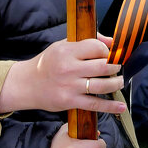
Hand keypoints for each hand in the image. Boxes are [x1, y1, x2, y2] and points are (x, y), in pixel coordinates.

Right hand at [0, 34, 125, 114]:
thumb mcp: (62, 45)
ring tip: (119, 81)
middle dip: (115, 67)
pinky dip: (110, 106)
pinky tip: (121, 106)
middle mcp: (68, 68)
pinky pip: (94, 104)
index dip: (107, 51)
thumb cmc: (48, 63)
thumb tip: (111, 42)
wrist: (26, 84)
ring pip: (102, 85)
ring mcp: (69, 86)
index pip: (96, 47)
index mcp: (66, 51)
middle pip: (103, 66)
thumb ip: (87, 40)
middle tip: (117, 67)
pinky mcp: (69, 101)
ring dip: (116, 83)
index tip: (109, 54)